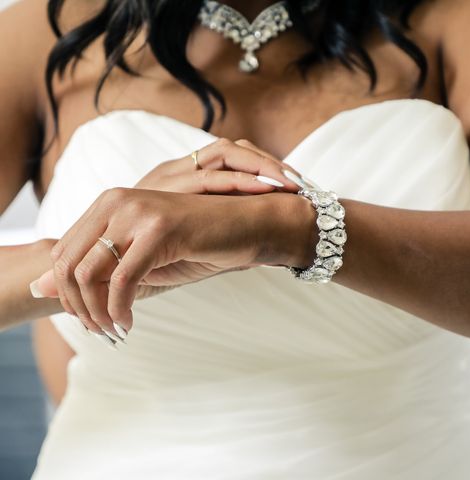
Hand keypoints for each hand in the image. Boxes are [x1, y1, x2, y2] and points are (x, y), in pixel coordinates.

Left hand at [32, 138, 316, 337]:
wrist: (252, 224)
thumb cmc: (203, 243)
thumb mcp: (145, 259)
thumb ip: (97, 270)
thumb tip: (38, 288)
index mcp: (109, 203)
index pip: (63, 252)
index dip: (68, 294)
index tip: (89, 319)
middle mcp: (116, 201)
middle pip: (68, 263)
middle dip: (78, 307)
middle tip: (100, 332)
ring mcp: (137, 211)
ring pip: (90, 273)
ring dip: (97, 312)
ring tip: (114, 332)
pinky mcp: (160, 228)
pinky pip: (123, 279)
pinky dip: (120, 309)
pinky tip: (130, 324)